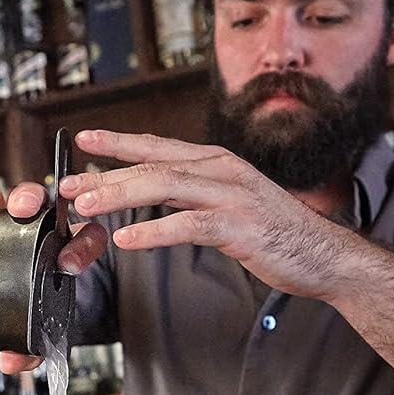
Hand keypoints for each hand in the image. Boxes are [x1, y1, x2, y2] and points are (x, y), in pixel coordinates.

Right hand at [0, 158, 107, 370]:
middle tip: (24, 212)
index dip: (82, 244)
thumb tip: (15, 362)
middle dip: (33, 202)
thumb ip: (22, 352)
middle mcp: (27, 231)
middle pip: (39, 205)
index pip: (82, 238)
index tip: (67, 263)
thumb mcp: (14, 338)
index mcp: (53, 255)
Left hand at [58, 130, 351, 300]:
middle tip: (68, 186)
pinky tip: (127, 239)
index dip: (119, 141)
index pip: (158, 146)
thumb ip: (192, 195)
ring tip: (85, 208)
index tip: (83, 139)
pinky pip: (188, 226)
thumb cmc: (275, 233)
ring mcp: (232, 196)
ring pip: (165, 187)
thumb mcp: (228, 203)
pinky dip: (154, 231)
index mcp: (217, 162)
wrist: (325, 256)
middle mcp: (222, 170)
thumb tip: (150, 195)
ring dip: (119, 196)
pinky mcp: (240, 227)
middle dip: (106, 174)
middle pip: (153, 164)